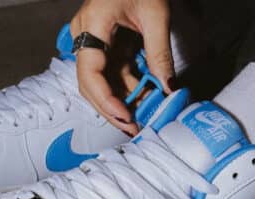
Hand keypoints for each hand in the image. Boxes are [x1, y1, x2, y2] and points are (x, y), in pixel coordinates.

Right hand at [70, 0, 174, 134]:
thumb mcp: (156, 14)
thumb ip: (160, 53)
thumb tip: (168, 88)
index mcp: (92, 25)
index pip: (90, 72)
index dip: (105, 99)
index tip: (125, 116)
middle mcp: (86, 35)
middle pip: (90, 84)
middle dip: (111, 108)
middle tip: (133, 128)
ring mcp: (94, 40)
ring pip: (101, 81)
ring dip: (121, 101)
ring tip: (142, 118)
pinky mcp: (106, 44)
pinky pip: (112, 72)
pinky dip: (127, 88)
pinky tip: (142, 100)